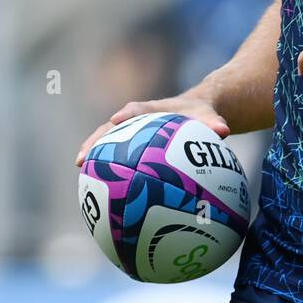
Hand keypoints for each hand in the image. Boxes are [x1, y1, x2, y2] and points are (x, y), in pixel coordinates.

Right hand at [74, 91, 229, 166]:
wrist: (195, 114)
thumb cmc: (199, 116)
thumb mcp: (208, 117)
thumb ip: (213, 123)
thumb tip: (223, 131)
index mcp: (152, 109)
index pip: (137, 110)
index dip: (126, 116)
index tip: (116, 122)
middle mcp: (136, 121)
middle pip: (110, 129)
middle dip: (95, 140)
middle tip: (82, 157)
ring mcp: (130, 134)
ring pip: (107, 143)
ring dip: (93, 156)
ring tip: (80, 172)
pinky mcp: (130, 146)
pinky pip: (115, 157)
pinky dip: (107, 170)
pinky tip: (98, 192)